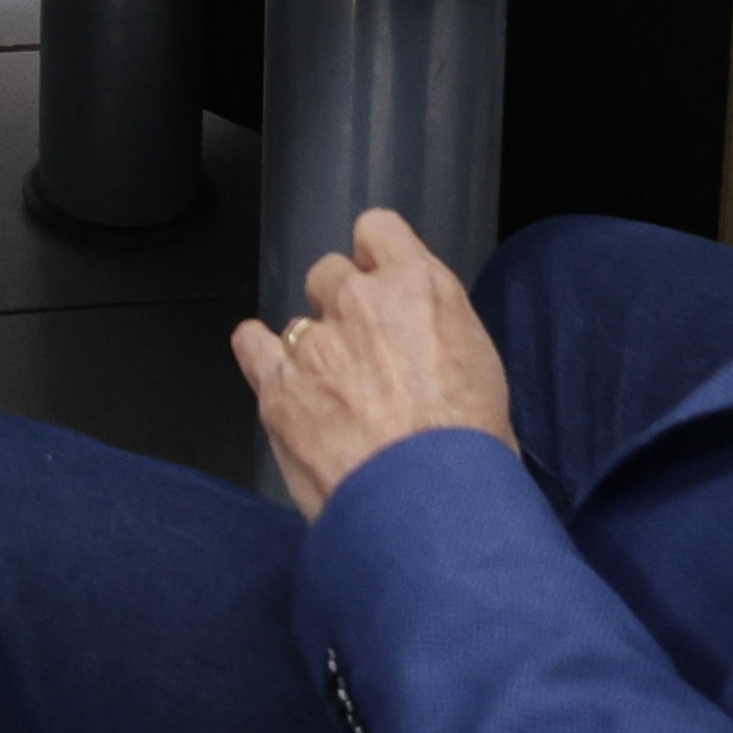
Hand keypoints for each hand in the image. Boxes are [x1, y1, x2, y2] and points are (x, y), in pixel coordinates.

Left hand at [231, 212, 516, 520]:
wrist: (428, 503)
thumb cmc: (470, 449)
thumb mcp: (480, 368)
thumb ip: (437, 332)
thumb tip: (421, 339)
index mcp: (419, 287)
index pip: (378, 229)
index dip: (375, 257)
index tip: (378, 282)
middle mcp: (361, 300)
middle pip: (330, 272)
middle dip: (341, 305)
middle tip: (361, 353)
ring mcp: (314, 340)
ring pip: (297, 317)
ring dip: (309, 345)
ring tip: (331, 390)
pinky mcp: (277, 383)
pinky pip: (252, 344)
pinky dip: (260, 356)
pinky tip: (276, 376)